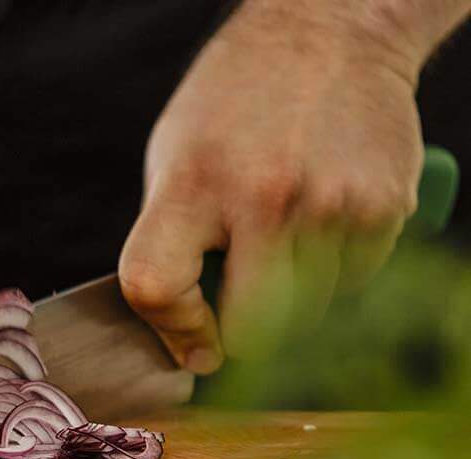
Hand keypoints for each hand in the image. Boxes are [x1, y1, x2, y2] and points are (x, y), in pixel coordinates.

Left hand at [119, 2, 426, 372]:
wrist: (329, 32)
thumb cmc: (234, 103)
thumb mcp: (174, 158)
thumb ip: (171, 240)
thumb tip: (183, 332)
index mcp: (192, 184)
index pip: (156, 286)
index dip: (172, 329)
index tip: (193, 342)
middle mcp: (263, 199)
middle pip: (252, 329)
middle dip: (243, 333)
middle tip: (240, 308)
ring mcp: (331, 206)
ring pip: (309, 314)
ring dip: (292, 298)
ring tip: (283, 238)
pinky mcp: (384, 209)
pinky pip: (354, 283)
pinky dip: (335, 272)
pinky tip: (322, 221)